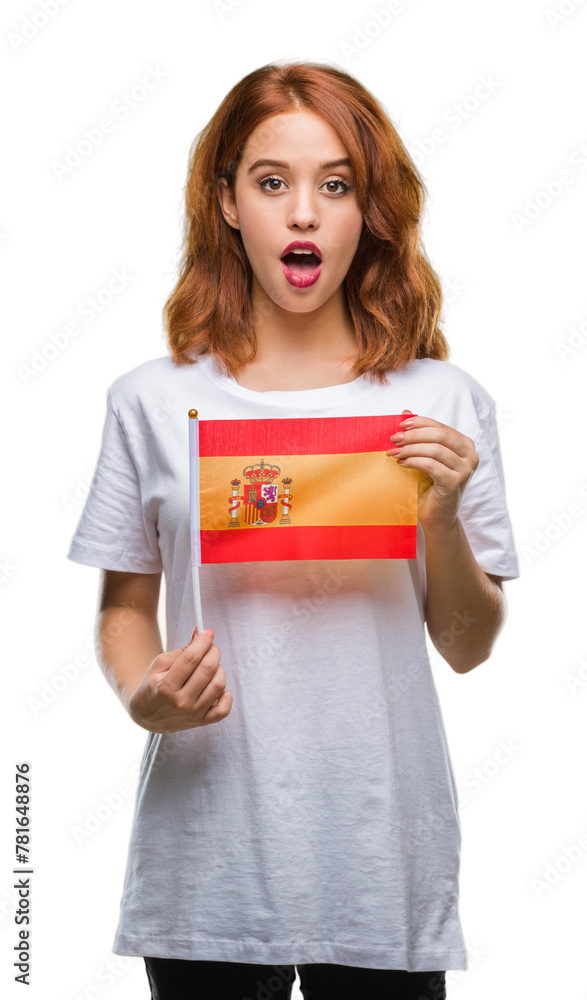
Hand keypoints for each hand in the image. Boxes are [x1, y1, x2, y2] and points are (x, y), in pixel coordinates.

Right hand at [128, 627, 231, 732]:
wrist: (148, 714)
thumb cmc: (155, 685)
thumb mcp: (160, 664)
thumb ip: (182, 650)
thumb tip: (200, 635)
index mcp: (166, 687)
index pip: (191, 659)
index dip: (203, 642)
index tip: (208, 633)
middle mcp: (181, 702)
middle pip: (208, 669)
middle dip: (213, 651)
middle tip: (211, 646)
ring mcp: (193, 714)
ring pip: (218, 685)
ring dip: (219, 669)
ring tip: (211, 666)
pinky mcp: (202, 722)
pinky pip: (224, 709)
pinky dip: (226, 695)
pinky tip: (217, 686)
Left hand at [386, 408, 479, 535]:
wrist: (437, 517)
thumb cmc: (430, 487)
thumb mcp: (423, 457)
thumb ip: (418, 436)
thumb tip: (405, 412)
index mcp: (465, 445)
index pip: (441, 427)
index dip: (420, 423)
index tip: (399, 425)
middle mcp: (470, 455)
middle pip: (440, 435)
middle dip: (413, 435)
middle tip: (394, 439)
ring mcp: (465, 469)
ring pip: (435, 449)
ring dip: (410, 448)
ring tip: (394, 452)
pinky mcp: (455, 482)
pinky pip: (431, 465)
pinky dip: (414, 461)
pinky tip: (402, 463)